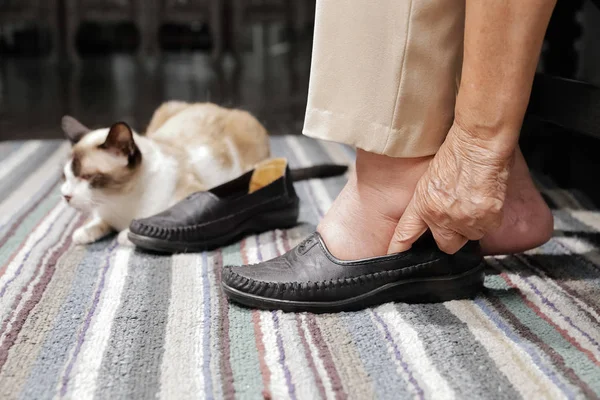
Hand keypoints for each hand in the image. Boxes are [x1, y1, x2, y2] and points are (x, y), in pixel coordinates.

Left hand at [387, 123, 512, 253]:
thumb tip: (437, 212)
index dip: (398, 249)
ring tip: (473, 202)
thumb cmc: (456, 152)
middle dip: (451, 235)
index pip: (406, 234)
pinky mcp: (487, 220)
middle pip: (446, 245)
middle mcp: (442, 217)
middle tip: (456, 217)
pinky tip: (486, 200)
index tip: (392, 257)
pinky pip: (487, 229)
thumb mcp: (431, 178)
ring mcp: (465, 220)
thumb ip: (431, 200)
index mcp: (423, 205)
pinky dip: (488, 219)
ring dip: (471, 225)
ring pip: (469, 237)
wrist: (479, 143)